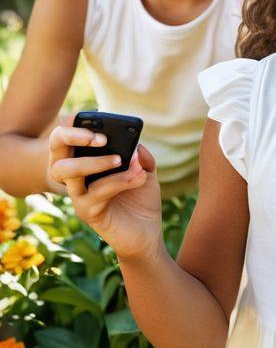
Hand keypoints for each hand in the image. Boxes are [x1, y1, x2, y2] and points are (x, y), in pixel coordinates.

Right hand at [48, 125, 162, 261]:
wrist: (147, 233)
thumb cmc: (141, 198)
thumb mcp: (145, 170)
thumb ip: (140, 155)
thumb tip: (134, 144)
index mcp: (87, 163)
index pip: (68, 140)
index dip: (71, 126)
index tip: (84, 115)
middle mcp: (76, 178)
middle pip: (56, 153)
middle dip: (72, 138)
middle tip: (101, 137)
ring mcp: (79, 195)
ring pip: (68, 171)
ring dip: (95, 161)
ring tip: (121, 159)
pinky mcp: (87, 212)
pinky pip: (95, 192)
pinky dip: (118, 181)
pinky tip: (138, 178)